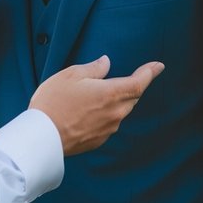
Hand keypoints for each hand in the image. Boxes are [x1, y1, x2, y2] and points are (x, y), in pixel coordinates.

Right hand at [30, 56, 163, 155]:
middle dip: (134, 86)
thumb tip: (106, 62)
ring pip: (121, 111)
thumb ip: (93, 69)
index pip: (139, 82)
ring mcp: (108, 129)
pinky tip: (90, 111)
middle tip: (129, 77)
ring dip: (118, 101)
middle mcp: (114, 113)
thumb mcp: (70, 76)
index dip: (150, 72)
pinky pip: (110, 123)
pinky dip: (107, 114)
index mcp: (110, 93)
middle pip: (133, 97)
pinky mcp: (99, 140)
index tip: (158, 66)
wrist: (43, 138)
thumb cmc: (54, 102)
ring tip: (101, 94)